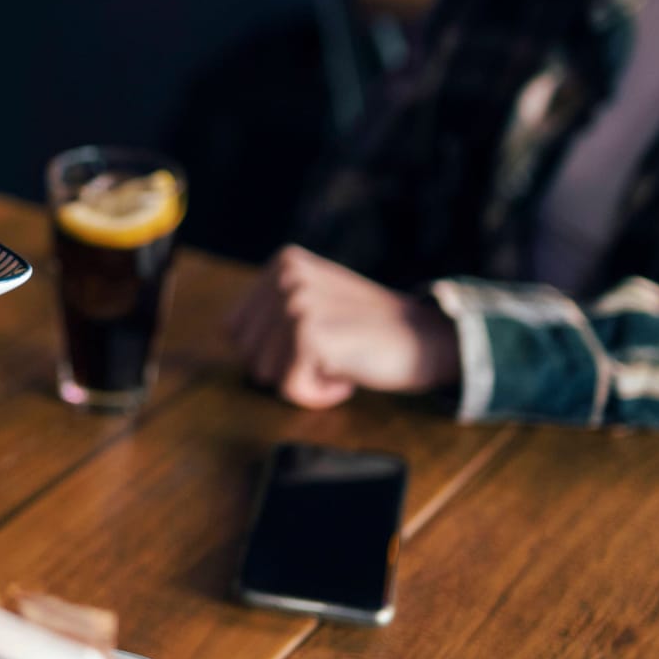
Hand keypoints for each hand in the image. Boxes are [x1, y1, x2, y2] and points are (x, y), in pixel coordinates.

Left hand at [225, 245, 458, 409]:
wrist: (428, 340)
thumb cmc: (369, 330)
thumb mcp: (315, 299)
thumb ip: (274, 308)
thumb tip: (230, 334)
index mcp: (283, 262)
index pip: (235, 329)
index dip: (272, 351)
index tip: (313, 343)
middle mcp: (286, 275)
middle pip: (247, 354)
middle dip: (286, 366)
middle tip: (331, 352)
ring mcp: (296, 302)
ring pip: (265, 374)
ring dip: (304, 380)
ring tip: (339, 360)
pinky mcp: (309, 334)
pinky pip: (290, 390)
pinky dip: (318, 395)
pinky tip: (346, 375)